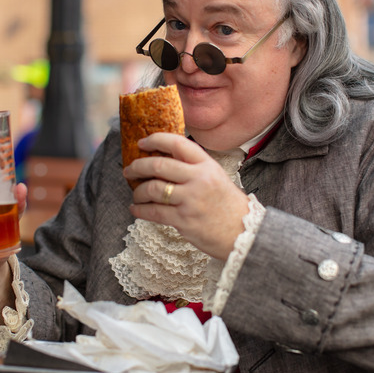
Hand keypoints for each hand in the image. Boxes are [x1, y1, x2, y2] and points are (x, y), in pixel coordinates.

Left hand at [123, 133, 249, 260]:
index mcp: (207, 165)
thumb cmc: (227, 205)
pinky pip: (154, 212)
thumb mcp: (216, 178)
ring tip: (135, 194)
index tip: (142, 142)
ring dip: (138, 191)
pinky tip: (136, 209)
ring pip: (152, 189)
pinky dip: (140, 210)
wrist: (244, 233)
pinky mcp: (184, 220)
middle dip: (138, 166)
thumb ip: (194, 168)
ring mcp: (191, 200)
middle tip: (129, 169)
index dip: (156, 139)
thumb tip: (162, 162)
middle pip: (158, 165)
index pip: (177, 143)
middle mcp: (199, 179)